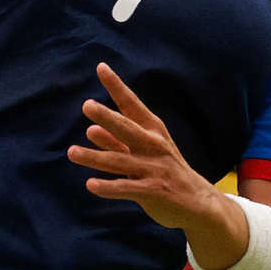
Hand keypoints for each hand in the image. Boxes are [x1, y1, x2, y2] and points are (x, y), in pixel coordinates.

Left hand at [67, 64, 248, 267]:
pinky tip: (90, 185)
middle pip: (127, 129)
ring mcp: (154, 168)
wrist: (198, 202)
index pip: (131, 104)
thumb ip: (118, 143)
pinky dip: (108, 187)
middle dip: (107, 117)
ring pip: (120, 161)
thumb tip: (91, 130)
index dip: (116, 86)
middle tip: (87, 105)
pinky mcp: (153, 191)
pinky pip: (126, 188)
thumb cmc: (166, 172)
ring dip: (95, 157)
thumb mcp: (145, 152)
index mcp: (153, 130)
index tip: (101, 67)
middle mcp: (154, 146)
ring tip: (72, 152)